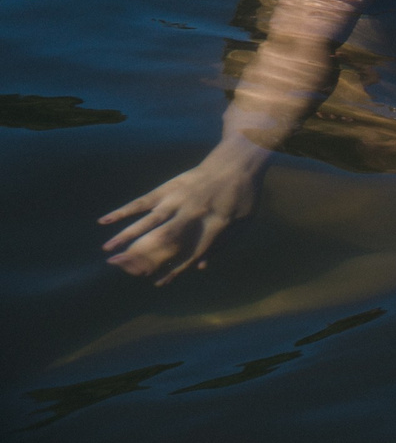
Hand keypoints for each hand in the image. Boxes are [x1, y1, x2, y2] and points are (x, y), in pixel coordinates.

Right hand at [99, 154, 264, 284]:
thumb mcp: (243, 222)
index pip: (188, 253)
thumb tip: (199, 267)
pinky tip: (104, 221)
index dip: (173, 269)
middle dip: (142, 256)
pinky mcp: (168, 188)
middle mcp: (191, 214)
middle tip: (122, 271)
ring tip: (108, 254)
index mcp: (213, 225)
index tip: (157, 282)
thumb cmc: (243, 194)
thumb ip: (222, 245)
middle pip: (163, 240)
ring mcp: (177, 200)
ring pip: (147, 221)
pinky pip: (142, 201)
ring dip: (126, 238)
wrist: (238, 160)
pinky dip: (123, 211)